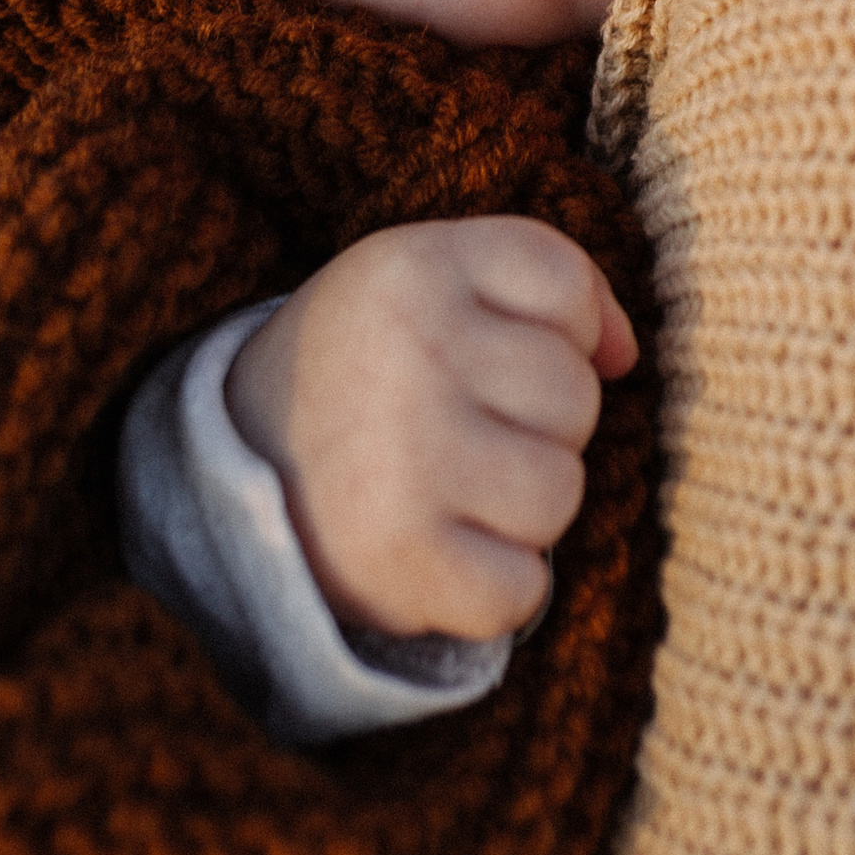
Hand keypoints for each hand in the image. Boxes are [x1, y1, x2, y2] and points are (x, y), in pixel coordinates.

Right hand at [225, 218, 640, 643]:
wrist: (225, 479)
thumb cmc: (362, 372)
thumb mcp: (425, 281)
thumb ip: (538, 284)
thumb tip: (629, 355)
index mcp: (413, 264)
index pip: (564, 284)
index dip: (559, 330)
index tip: (494, 353)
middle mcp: (413, 351)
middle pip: (576, 396)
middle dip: (535, 426)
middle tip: (454, 432)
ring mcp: (408, 457)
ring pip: (562, 492)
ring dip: (521, 510)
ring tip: (449, 493)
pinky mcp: (404, 560)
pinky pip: (527, 587)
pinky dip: (495, 589)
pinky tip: (440, 555)